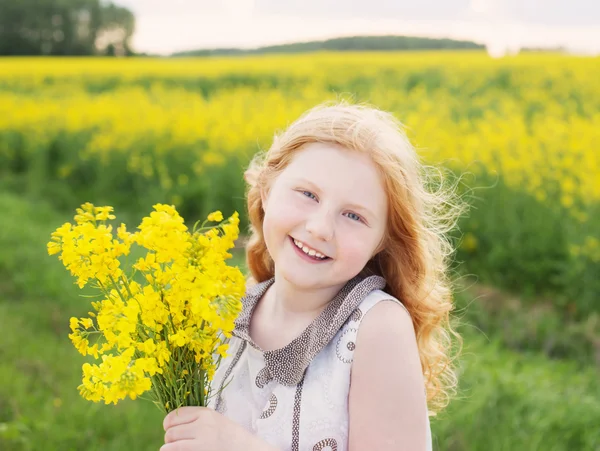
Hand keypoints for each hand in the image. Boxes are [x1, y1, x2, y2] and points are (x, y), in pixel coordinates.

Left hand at [160, 406, 275, 450]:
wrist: (244, 448)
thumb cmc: (228, 435)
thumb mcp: (213, 420)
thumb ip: (196, 418)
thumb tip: (171, 423)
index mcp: (205, 413)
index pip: (176, 414)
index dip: (168, 422)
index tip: (169, 428)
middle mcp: (202, 423)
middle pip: (172, 428)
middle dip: (169, 436)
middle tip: (173, 441)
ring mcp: (201, 438)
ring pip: (171, 439)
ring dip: (168, 445)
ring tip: (172, 447)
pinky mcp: (200, 450)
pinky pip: (176, 449)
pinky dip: (169, 450)